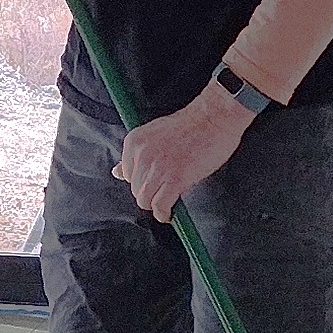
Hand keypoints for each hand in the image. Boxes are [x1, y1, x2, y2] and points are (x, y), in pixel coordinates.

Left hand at [113, 87, 250, 219]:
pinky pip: (160, 206)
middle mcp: (142, 154)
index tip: (154, 181)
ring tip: (167, 201)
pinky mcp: (175, 179)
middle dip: (149, 192)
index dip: (142, 181)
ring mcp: (158, 167)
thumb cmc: (191, 124)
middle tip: (165, 189)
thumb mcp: (154, 134)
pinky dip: (163, 214)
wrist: (215, 118)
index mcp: (135, 141)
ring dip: (156, 204)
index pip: (127, 174)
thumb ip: (136, 155)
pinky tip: (169, 213)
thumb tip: (117, 172)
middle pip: (135, 189)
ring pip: (145, 200)